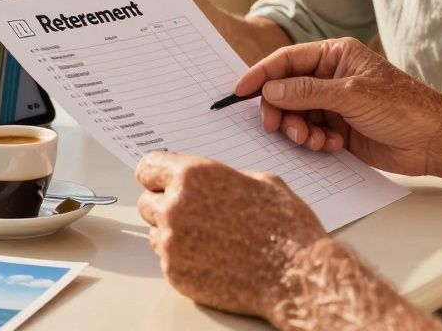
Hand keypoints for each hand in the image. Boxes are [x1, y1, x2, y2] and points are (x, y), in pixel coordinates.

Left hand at [135, 151, 327, 319]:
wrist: (296, 274)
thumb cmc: (285, 227)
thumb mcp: (261, 182)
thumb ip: (223, 178)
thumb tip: (211, 180)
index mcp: (194, 176)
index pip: (148, 167)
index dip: (156, 175)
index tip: (160, 182)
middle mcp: (176, 206)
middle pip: (146, 202)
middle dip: (164, 205)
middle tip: (192, 214)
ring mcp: (172, 243)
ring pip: (155, 232)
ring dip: (173, 233)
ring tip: (209, 238)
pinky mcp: (175, 273)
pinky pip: (166, 260)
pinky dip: (183, 258)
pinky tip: (212, 258)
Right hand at [234, 38, 441, 174]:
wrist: (434, 141)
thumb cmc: (403, 108)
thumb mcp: (351, 95)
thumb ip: (308, 92)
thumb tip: (271, 89)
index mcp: (335, 56)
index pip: (288, 60)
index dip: (262, 74)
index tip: (240, 91)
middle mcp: (332, 78)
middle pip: (287, 91)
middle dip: (281, 110)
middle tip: (276, 128)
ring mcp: (334, 105)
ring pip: (297, 115)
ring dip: (299, 130)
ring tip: (313, 141)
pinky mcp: (339, 130)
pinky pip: (311, 134)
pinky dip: (314, 142)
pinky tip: (331, 146)